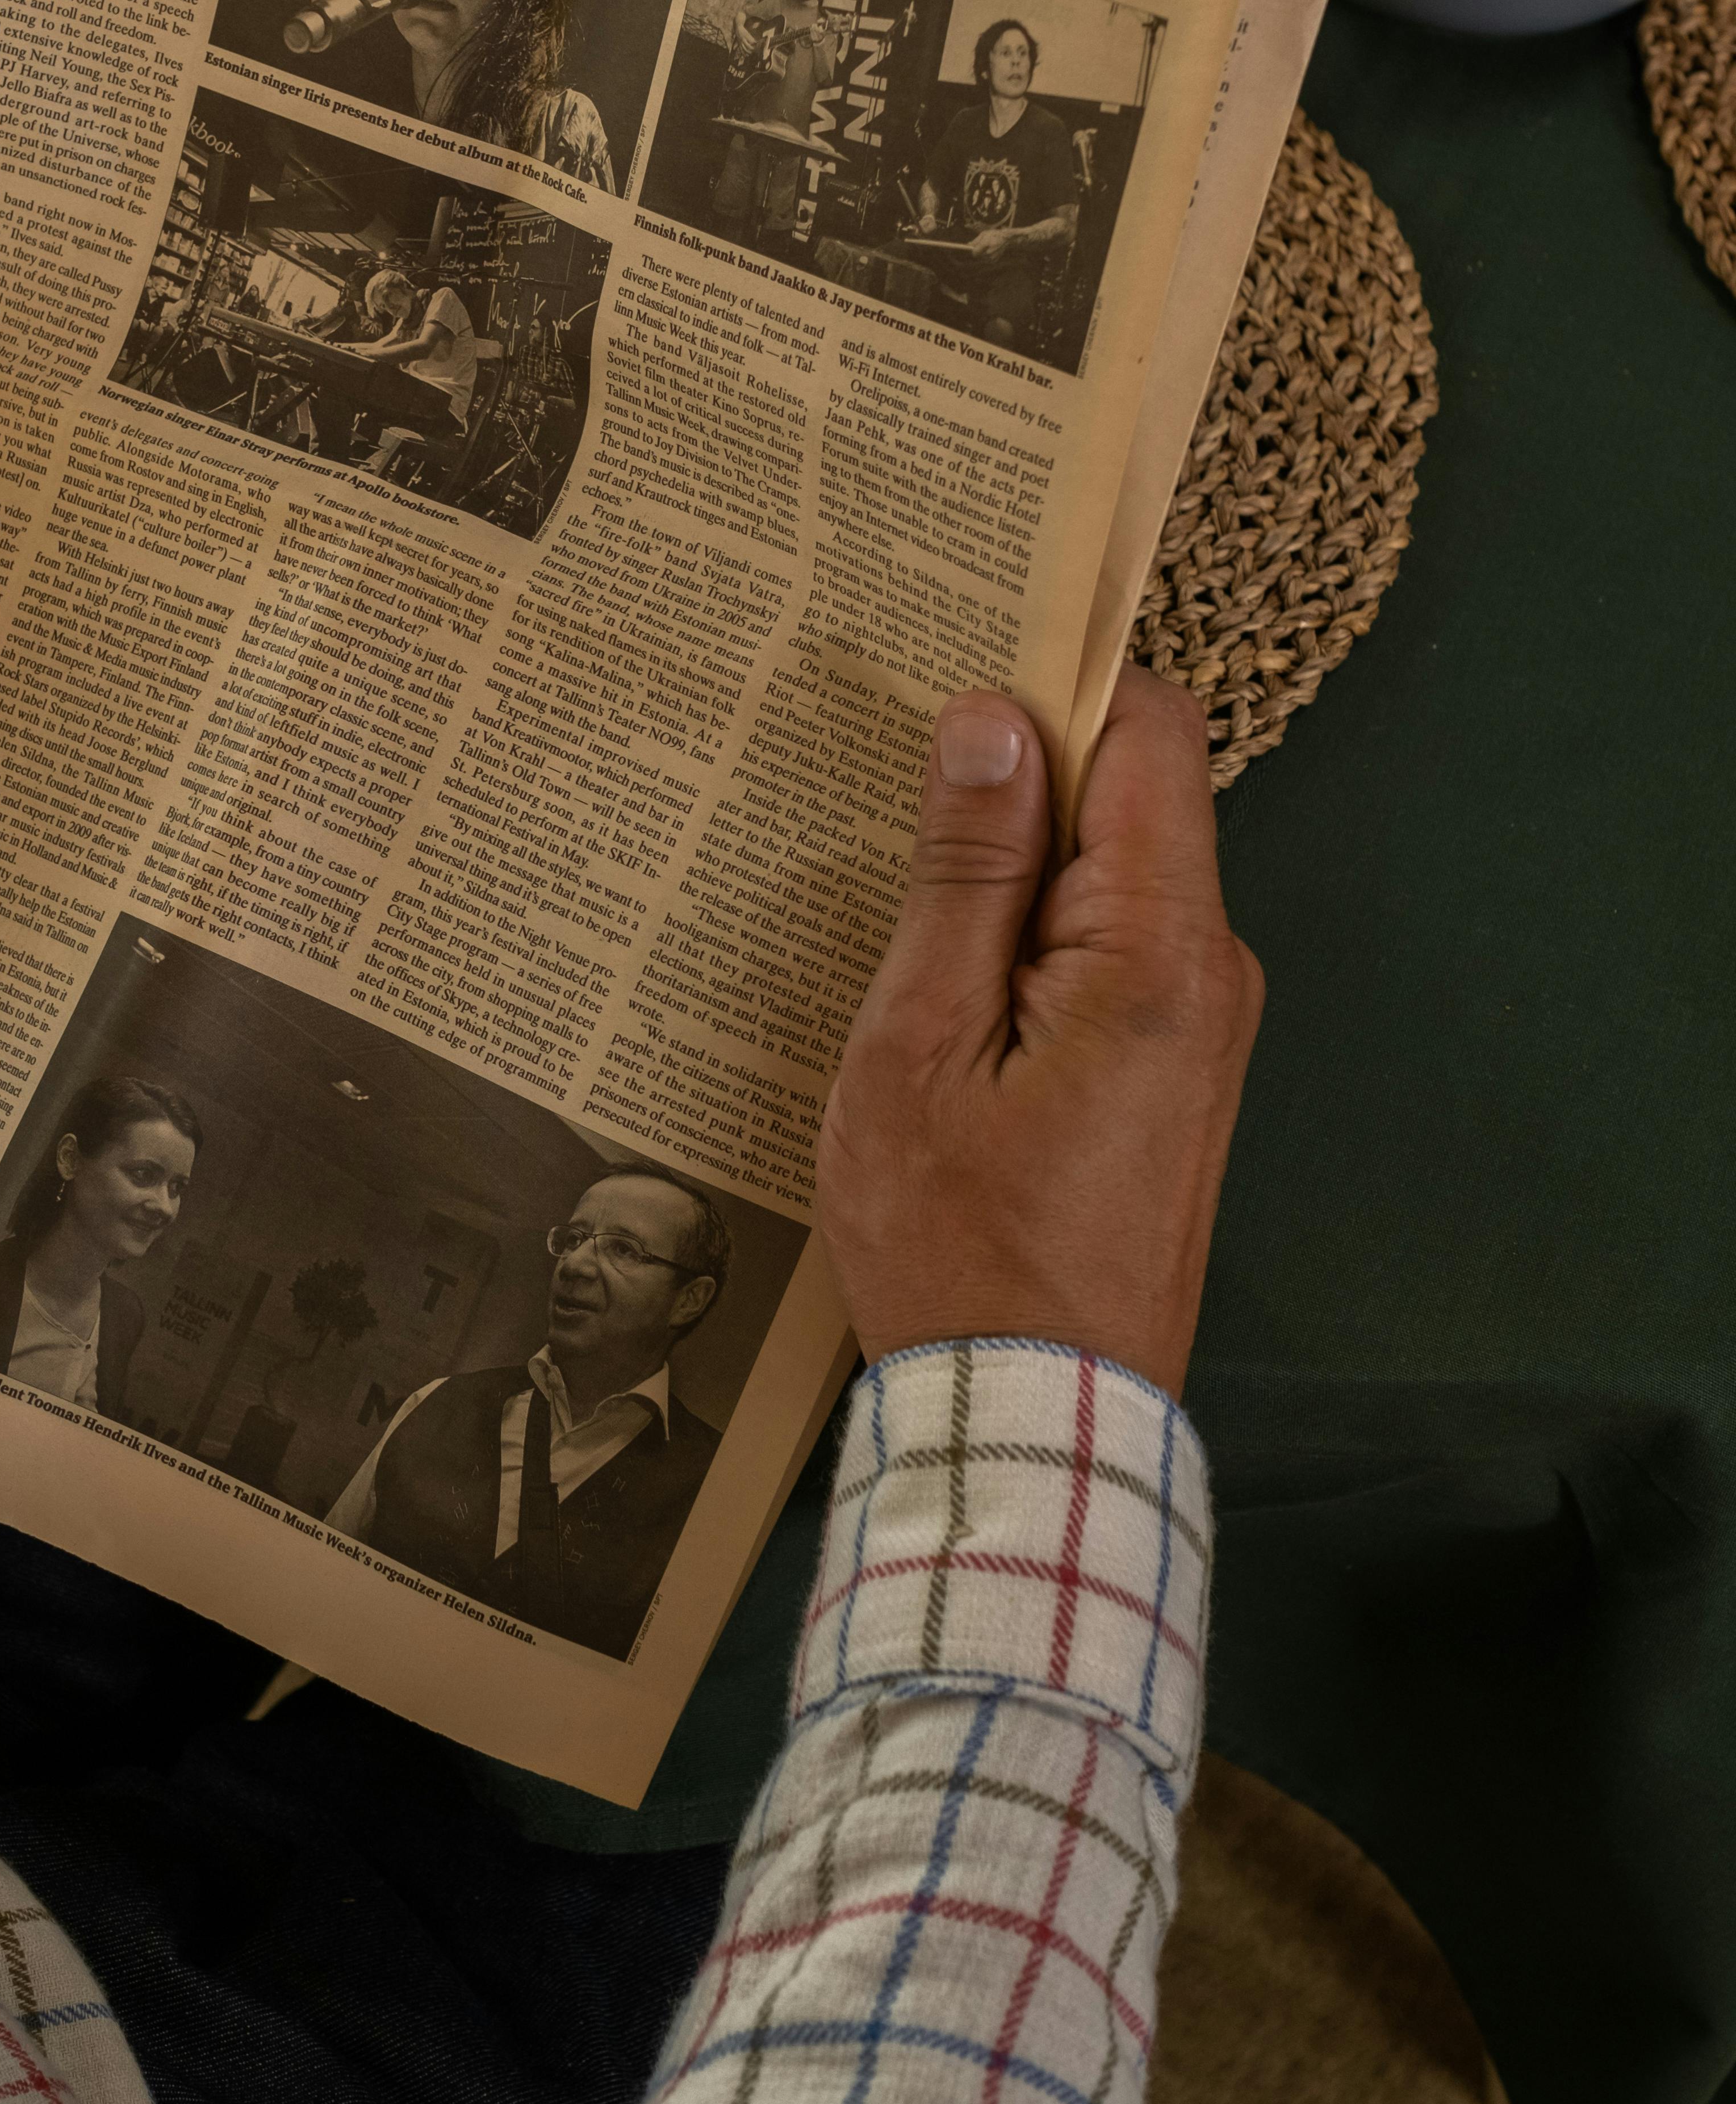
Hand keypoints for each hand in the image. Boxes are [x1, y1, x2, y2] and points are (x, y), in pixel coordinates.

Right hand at [815, 667, 1262, 1400]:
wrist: (1031, 1420)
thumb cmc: (956, 1248)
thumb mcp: (917, 1045)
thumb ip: (965, 873)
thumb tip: (992, 717)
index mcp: (1160, 949)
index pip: (1151, 729)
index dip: (1056, 683)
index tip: (954, 684)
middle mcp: (1211, 969)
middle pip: (1130, 793)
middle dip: (1016, 783)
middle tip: (893, 813)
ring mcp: (1202, 1022)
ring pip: (1108, 875)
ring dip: (1009, 875)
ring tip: (903, 921)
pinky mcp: (1174, 1067)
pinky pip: (1106, 948)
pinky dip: (1027, 942)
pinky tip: (943, 995)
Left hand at [962, 225, 1010, 262]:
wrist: (1006, 238)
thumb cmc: (993, 234)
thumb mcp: (983, 234)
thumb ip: (975, 241)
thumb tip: (968, 245)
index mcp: (985, 244)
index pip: (974, 252)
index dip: (973, 250)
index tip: (973, 248)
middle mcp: (989, 252)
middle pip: (978, 256)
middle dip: (978, 252)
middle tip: (983, 246)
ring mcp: (992, 257)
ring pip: (982, 258)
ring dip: (982, 254)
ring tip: (988, 248)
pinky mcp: (994, 260)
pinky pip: (986, 260)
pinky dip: (987, 257)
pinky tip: (991, 251)